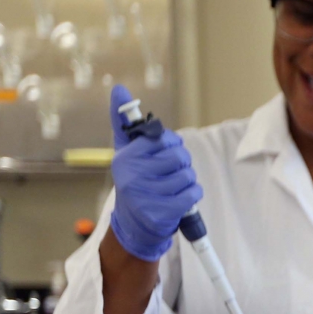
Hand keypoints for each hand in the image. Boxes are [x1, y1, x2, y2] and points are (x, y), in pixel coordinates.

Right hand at [106, 84, 199, 261]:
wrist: (134, 224)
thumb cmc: (136, 181)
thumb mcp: (127, 152)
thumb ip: (125, 122)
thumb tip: (119, 89)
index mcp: (125, 158)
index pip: (163, 138)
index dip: (170, 145)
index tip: (162, 154)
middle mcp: (132, 176)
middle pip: (178, 155)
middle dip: (180, 163)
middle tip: (168, 173)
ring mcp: (147, 196)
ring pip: (187, 174)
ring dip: (186, 181)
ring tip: (171, 188)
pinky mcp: (163, 212)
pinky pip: (193, 193)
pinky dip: (192, 195)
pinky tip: (179, 199)